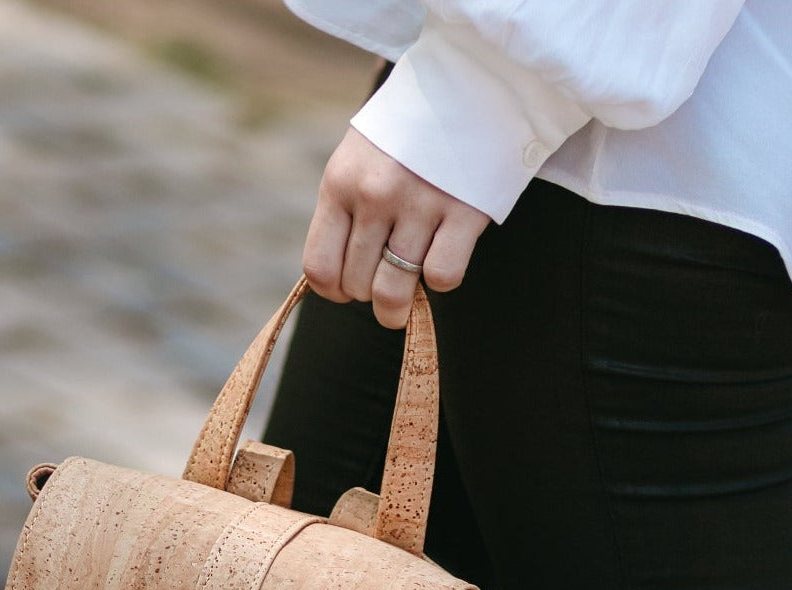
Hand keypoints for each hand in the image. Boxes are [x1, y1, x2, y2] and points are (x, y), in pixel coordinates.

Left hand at [303, 128, 490, 328]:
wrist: (471, 81)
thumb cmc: (409, 131)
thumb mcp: (359, 159)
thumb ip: (344, 211)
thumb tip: (334, 281)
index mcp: (341, 183)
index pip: (320, 268)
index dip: (334, 291)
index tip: (349, 290)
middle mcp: (375, 195)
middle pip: (357, 285)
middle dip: (370, 295)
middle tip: (386, 280)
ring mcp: (420, 203)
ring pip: (393, 291)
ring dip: (398, 305)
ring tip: (407, 298)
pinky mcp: (465, 211)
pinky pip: (442, 277)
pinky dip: (441, 279)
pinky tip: (443, 257)